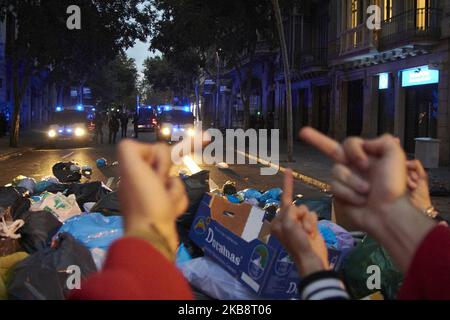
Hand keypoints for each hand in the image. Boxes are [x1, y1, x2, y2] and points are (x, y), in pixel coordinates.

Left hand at [117, 140, 187, 254]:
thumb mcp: (130, 168)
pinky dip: (179, 203)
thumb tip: (149, 151)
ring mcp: (153, 195)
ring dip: (175, 191)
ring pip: (175, 180)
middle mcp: (141, 181)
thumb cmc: (144, 201)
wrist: (154, 235)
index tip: (154, 171)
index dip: (159, 157)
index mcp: (131, 170)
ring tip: (165, 204)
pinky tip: (170, 212)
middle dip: (168, 174)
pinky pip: (180, 196)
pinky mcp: (165, 208)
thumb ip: (130, 149)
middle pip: (167, 164)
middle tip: (158, 186)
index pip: (154, 149)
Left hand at [271, 169, 328, 276]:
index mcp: (278, 222)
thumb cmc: (298, 245)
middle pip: (297, 205)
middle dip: (301, 215)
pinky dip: (314, 223)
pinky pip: (313, 215)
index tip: (288, 170)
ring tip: (308, 233)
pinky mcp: (309, 226)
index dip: (287, 184)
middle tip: (302, 230)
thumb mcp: (289, 226)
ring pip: (306, 210)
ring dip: (309, 221)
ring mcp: (298, 224)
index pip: (283, 200)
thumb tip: (292, 206)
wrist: (312, 260)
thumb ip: (289, 212)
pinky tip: (313, 233)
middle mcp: (286, 222)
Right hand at [300, 127, 435, 271]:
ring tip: (366, 192)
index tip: (364, 163)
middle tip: (303, 132)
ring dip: (352, 182)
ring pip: (335, 172)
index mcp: (365, 156)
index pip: (349, 143)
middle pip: (330, 148)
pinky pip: (335, 188)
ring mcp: (344, 181)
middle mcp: (352, 166)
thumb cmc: (393, 185)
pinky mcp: (338, 195)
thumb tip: (364, 143)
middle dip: (315, 138)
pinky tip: (360, 200)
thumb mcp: (395, 156)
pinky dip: (349, 194)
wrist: (389, 212)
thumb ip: (383, 140)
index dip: (354, 151)